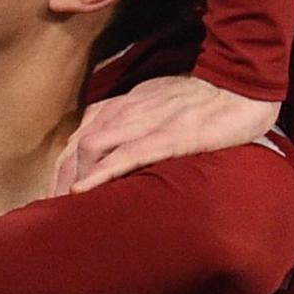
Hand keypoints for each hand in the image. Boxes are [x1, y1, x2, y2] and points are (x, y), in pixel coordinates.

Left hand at [52, 77, 281, 190]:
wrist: (241, 81)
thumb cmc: (206, 96)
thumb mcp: (161, 102)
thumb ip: (138, 120)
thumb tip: (124, 149)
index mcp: (123, 104)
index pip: (79, 136)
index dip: (63, 167)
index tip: (56, 195)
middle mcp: (124, 111)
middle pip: (75, 147)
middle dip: (59, 181)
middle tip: (53, 212)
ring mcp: (143, 121)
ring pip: (90, 148)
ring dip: (73, 181)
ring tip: (65, 211)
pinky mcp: (167, 136)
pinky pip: (125, 155)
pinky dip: (101, 174)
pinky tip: (84, 192)